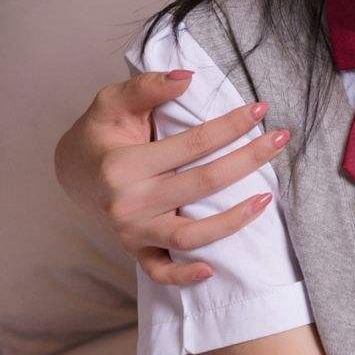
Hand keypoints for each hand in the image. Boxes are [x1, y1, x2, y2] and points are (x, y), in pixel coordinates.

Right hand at [54, 72, 285, 285]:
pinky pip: (162, 273)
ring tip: (268, 197)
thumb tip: (188, 78)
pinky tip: (214, 268)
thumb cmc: (100, 133)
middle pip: (202, 184)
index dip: (230, 126)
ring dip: (233, 220)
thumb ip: (148, 87)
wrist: (73, 171)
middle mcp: (128, 202)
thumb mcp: (114, 101)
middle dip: (248, 160)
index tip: (260, 110)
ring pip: (191, 236)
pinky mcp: (135, 251)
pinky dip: (186, 276)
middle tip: (281, 139)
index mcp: (123, 164)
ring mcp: (132, 232)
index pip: (192, 144)